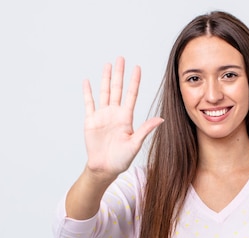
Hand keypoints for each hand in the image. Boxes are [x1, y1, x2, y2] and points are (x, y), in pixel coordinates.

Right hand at [83, 57, 162, 176]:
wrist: (104, 168)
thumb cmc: (121, 159)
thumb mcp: (135, 144)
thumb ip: (145, 129)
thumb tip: (161, 119)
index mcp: (126, 118)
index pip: (131, 95)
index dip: (134, 81)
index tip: (137, 68)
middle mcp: (114, 114)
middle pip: (117, 89)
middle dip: (119, 74)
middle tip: (121, 58)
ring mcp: (102, 116)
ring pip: (104, 92)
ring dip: (105, 79)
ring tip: (108, 65)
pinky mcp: (91, 121)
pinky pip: (89, 103)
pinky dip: (87, 92)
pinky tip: (87, 81)